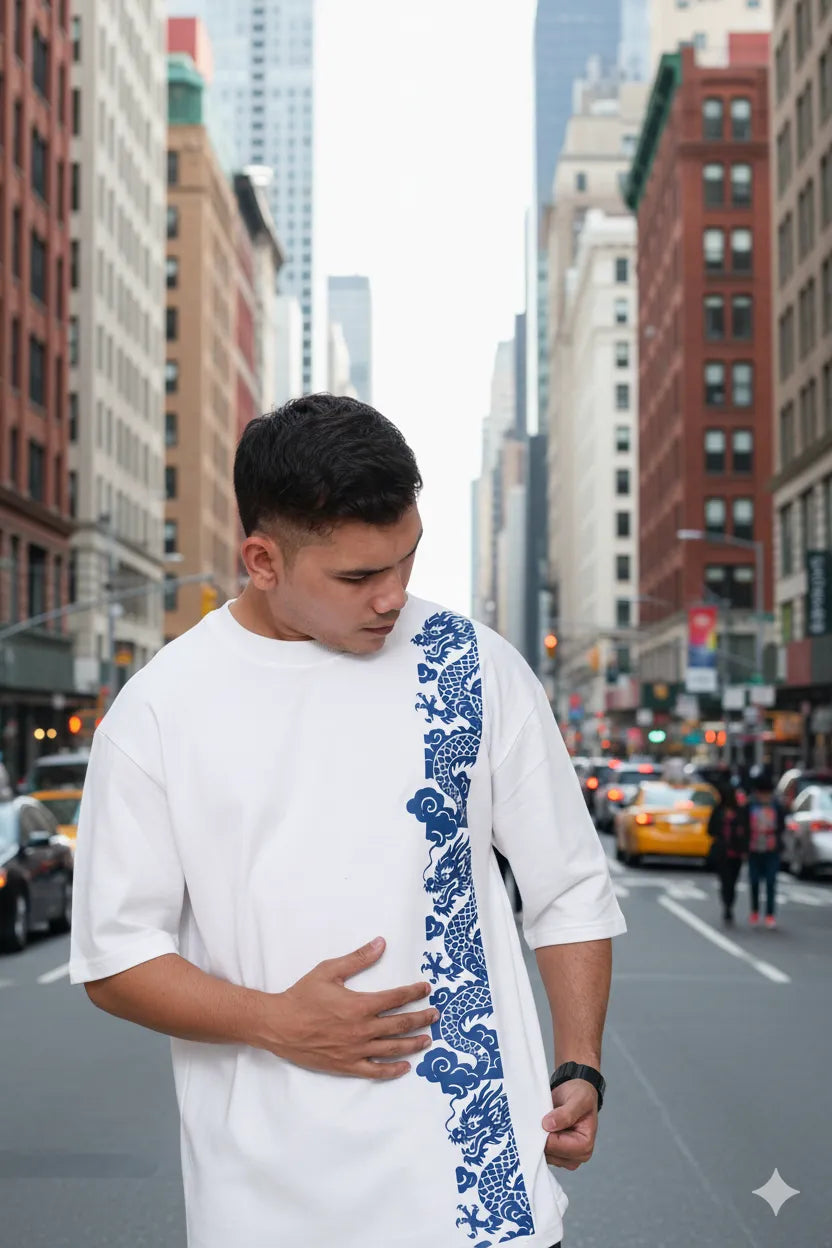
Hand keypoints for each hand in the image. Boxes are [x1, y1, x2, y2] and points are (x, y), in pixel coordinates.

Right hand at [266, 937, 437, 1080]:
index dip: (414, 992)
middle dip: (421, 1018)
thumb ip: (357, 958)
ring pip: (392, 1049)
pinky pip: (375, 1071)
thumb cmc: (302, 996)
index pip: (396, 998)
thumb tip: (381, 943)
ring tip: (428, 1040)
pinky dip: (392, 1070)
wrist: (279, 1025)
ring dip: (413, 1044)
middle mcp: (362, 1030)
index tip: (426, 988)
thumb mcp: (329, 971)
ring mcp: (355, 1050)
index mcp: (360, 1005)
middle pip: (400, 1024)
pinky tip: (405, 1067)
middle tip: (435, 1014)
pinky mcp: (346, 1066)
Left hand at [541, 1080, 598, 1169]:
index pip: (556, 1146)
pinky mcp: (557, 1154)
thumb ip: (566, 1113)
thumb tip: (549, 1125)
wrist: (576, 1093)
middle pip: (549, 1152)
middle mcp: (577, 1155)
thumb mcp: (579, 1099)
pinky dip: (538, 1139)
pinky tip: (541, 1126)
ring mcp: (566, 1157)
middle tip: (541, 1118)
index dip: (544, 1133)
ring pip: (544, 1154)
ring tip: (544, 1120)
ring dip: (538, 1137)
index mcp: (585, 1145)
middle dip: (541, 1136)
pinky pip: (543, 1152)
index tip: (541, 1119)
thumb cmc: (581, 1096)